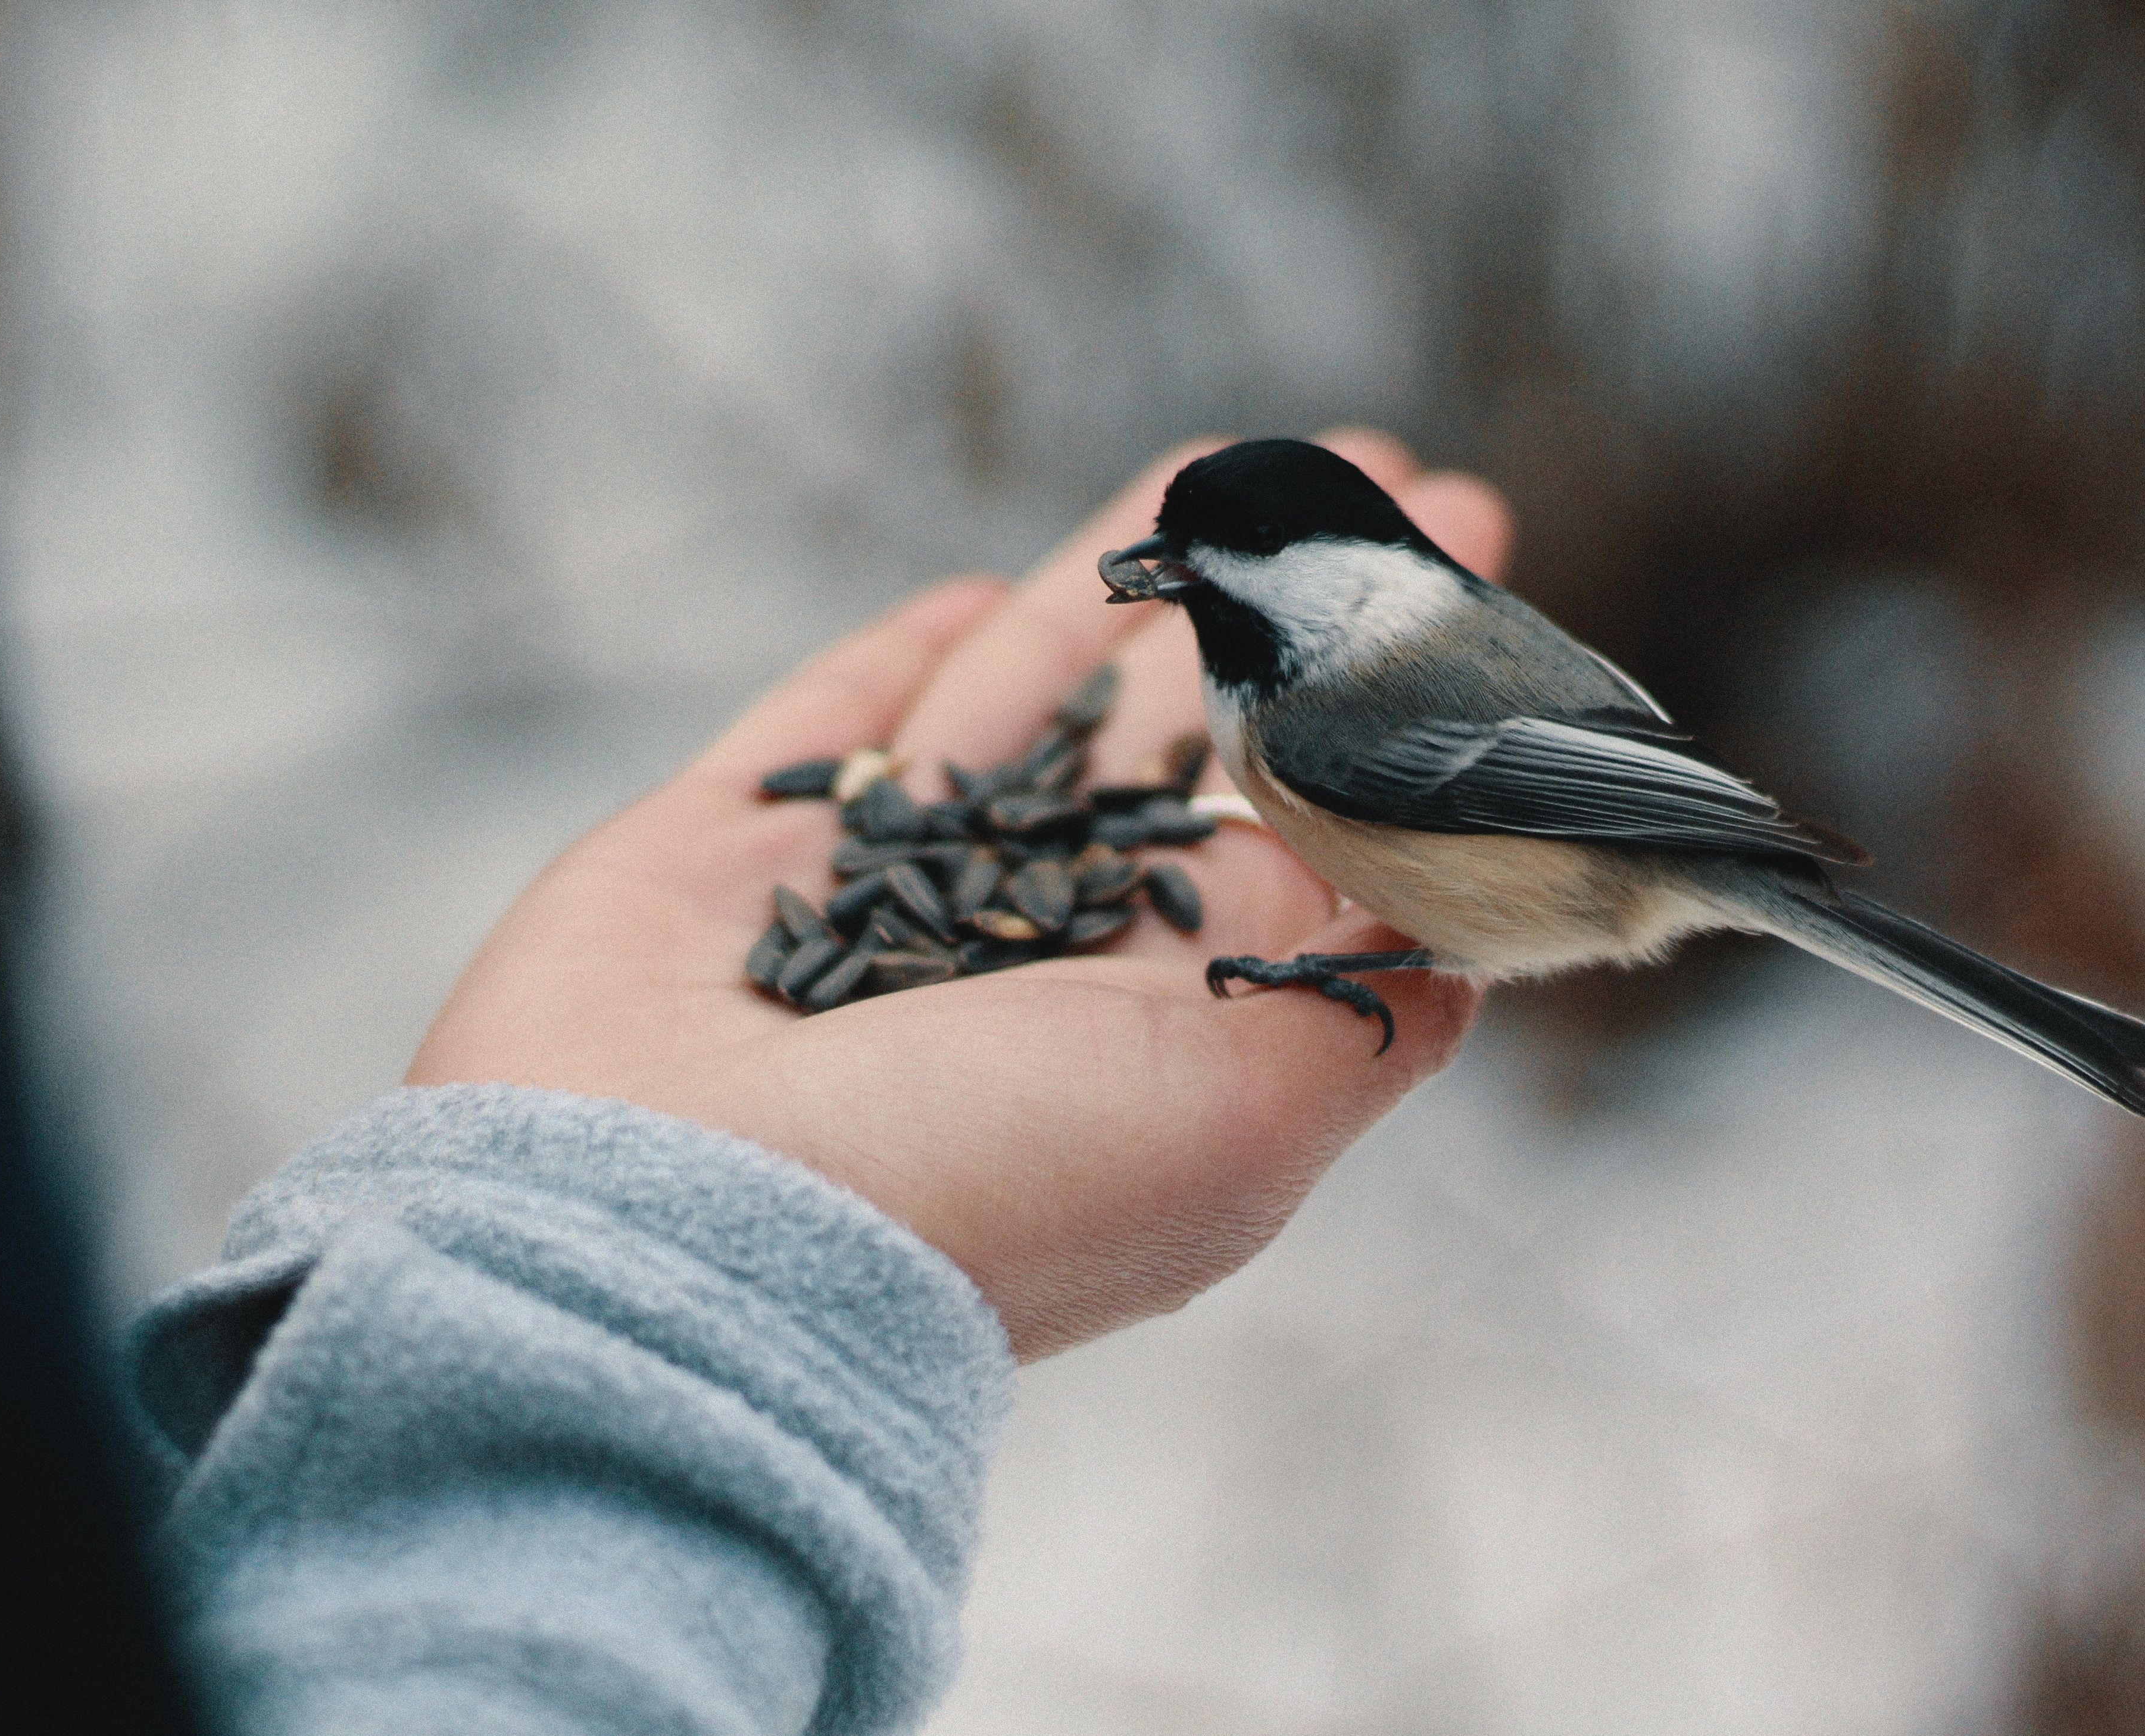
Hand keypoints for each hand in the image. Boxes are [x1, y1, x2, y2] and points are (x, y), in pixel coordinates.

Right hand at [407, 432, 1514, 1356]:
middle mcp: (1019, 961)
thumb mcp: (1241, 1120)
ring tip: (1218, 466)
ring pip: (1012, 702)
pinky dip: (890, 666)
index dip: (1379, 704)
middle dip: (1274, 610)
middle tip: (1378, 481)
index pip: (1296, 824)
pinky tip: (968, 591)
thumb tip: (1458, 952)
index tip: (1472, 579)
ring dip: (1115, 583)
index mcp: (1151, 1023)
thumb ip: (1359, 1013)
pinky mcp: (715, 858)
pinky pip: (823, 732)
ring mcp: (862, 904)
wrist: (672, 1236)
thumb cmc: (977, 1181)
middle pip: (1174, 740)